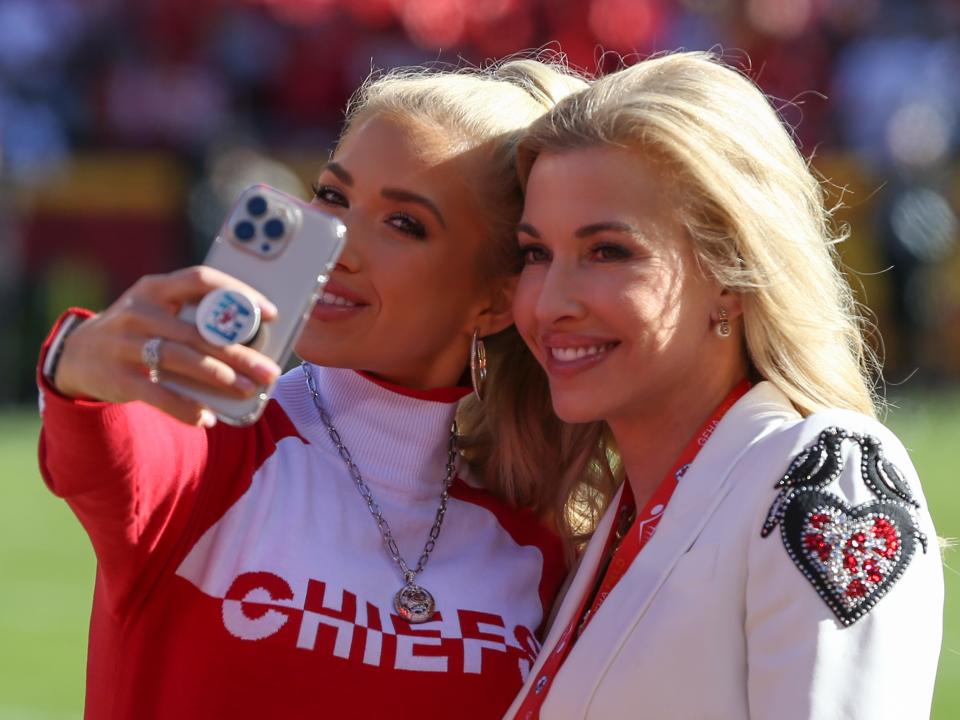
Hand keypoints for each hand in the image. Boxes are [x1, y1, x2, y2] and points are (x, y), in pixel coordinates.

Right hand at [54, 266, 280, 426]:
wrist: (79, 353)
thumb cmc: (139, 330)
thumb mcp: (159, 310)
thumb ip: (194, 316)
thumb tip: (253, 340)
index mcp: (155, 288)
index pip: (201, 279)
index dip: (239, 293)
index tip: (271, 312)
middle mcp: (139, 312)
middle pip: (198, 331)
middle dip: (239, 353)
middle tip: (268, 371)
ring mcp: (125, 344)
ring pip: (181, 359)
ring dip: (219, 377)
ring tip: (246, 390)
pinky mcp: (118, 377)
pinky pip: (158, 394)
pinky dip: (185, 408)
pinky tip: (208, 417)